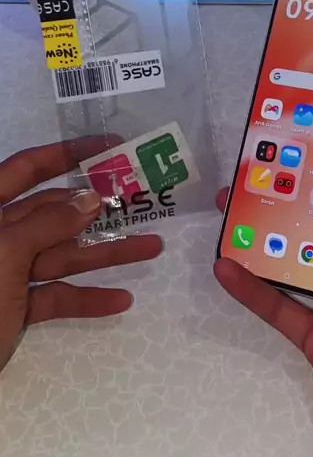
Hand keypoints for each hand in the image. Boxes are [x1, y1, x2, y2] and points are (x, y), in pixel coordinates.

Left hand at [0, 138, 161, 372]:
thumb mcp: (5, 255)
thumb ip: (46, 224)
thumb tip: (90, 198)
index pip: (26, 168)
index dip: (68, 153)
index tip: (111, 147)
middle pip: (52, 213)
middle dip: (97, 210)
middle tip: (139, 202)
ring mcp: (4, 273)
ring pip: (60, 255)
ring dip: (104, 254)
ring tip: (153, 248)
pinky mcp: (11, 309)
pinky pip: (54, 296)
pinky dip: (84, 298)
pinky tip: (119, 300)